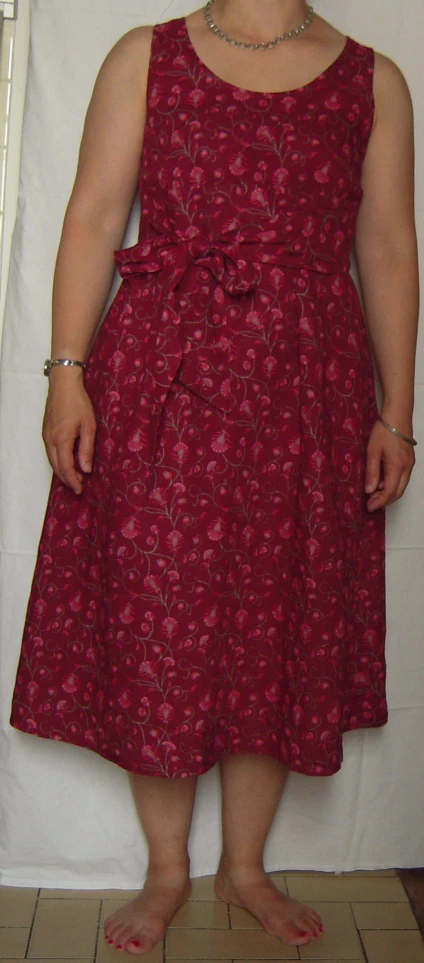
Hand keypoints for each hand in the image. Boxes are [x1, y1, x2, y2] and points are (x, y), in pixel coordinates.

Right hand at [42, 369, 96, 494]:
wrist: (63, 384)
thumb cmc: (78, 402)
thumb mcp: (89, 426)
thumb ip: (86, 449)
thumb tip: (85, 469)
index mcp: (61, 440)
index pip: (65, 467)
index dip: (72, 480)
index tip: (80, 489)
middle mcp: (50, 440)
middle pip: (56, 466)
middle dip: (67, 479)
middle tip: (78, 488)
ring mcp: (46, 435)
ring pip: (51, 460)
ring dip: (62, 471)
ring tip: (75, 477)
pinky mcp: (46, 431)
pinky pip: (50, 452)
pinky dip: (58, 461)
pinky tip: (67, 462)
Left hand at [365, 413, 415, 511]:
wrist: (398, 415)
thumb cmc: (384, 431)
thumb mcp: (372, 451)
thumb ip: (372, 472)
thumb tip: (370, 490)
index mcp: (397, 466)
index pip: (390, 492)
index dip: (379, 502)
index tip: (369, 507)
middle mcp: (407, 468)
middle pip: (398, 492)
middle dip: (385, 500)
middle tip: (371, 503)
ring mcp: (410, 464)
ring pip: (402, 486)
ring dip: (389, 493)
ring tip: (374, 494)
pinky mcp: (409, 460)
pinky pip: (403, 478)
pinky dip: (393, 484)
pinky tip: (382, 482)